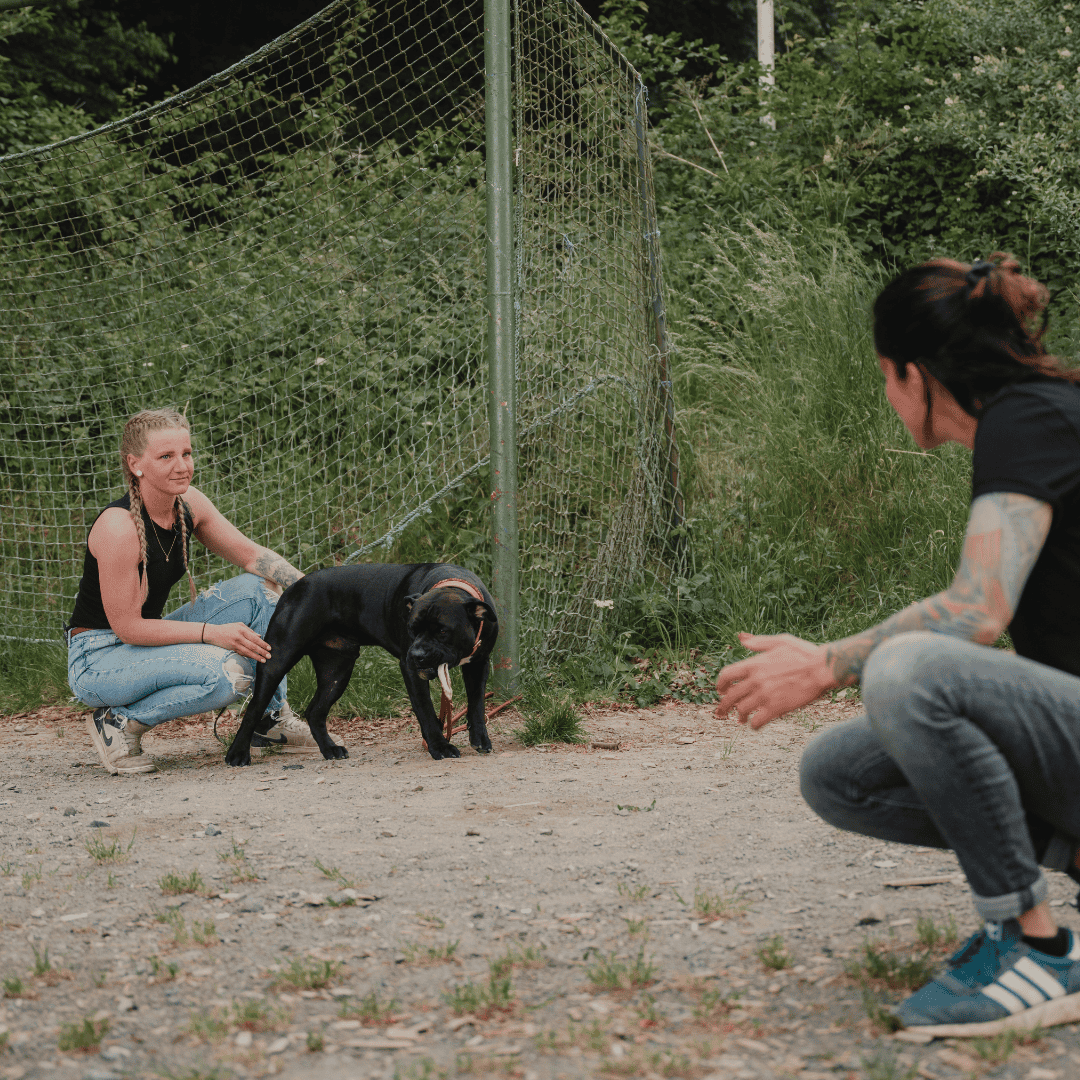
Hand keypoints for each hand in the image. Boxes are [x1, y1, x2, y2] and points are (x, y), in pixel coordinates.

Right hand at [202, 621, 271, 662]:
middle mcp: (239, 637)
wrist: (212, 633)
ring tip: (263, 660)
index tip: (269, 648)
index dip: (263, 644)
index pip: (255, 638)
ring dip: (256, 657)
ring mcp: (235, 644)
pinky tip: (254, 659)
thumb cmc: (227, 628)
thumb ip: (250, 630)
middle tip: (269, 656)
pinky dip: (249, 656)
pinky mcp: (231, 649)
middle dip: (262, 652)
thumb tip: (259, 636)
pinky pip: (242, 653)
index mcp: (242, 630)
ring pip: (248, 652)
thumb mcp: (239, 625)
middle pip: (253, 646)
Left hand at [714, 632, 835, 729]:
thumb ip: (758, 642)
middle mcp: (755, 680)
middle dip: (723, 706)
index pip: (726, 675)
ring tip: (741, 719)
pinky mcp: (776, 708)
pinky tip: (755, 725)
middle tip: (721, 712)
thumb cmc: (803, 653)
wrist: (821, 669)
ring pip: (742, 710)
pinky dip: (754, 725)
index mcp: (754, 664)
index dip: (720, 684)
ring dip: (739, 716)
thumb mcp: (779, 641)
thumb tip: (741, 638)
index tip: (721, 690)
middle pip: (730, 696)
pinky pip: (757, 721)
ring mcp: (764, 695)